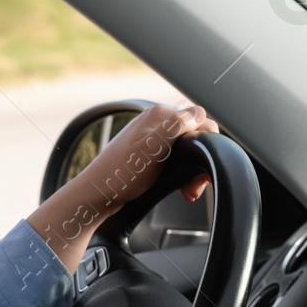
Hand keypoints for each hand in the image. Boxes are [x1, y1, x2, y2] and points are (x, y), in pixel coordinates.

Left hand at [26, 103, 218, 272]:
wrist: (98, 194)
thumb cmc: (122, 174)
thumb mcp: (154, 148)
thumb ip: (177, 126)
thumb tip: (199, 112)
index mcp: (160, 115)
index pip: (200, 121)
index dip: (207, 146)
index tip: (201, 170)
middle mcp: (156, 123)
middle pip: (194, 137)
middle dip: (199, 162)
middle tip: (194, 186)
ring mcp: (152, 138)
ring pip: (186, 151)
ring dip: (191, 171)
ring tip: (187, 190)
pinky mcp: (149, 154)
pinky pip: (174, 159)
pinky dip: (180, 173)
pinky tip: (177, 186)